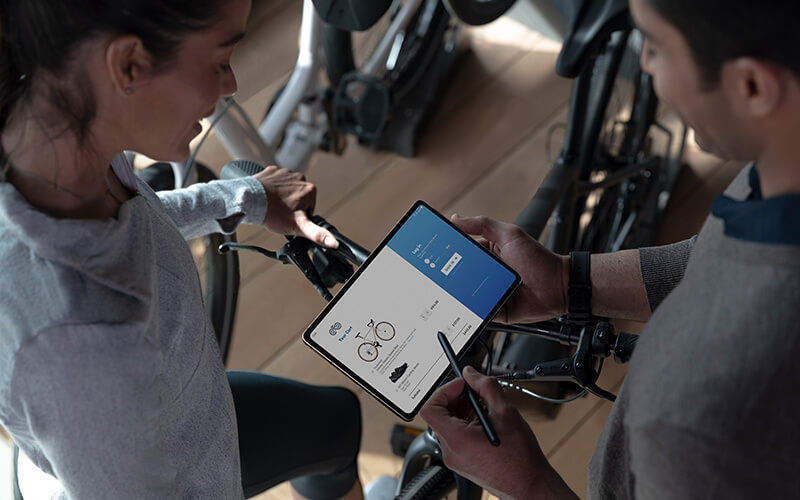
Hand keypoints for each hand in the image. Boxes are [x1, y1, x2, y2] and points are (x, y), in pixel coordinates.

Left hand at [254, 166, 337, 247]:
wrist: (249, 200)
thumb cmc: (273, 213)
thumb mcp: (298, 227)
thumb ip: (317, 234)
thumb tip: (334, 243)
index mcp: (310, 189)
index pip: (310, 208)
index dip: (300, 217)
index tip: (290, 219)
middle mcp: (300, 177)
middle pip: (299, 198)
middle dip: (292, 206)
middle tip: (280, 214)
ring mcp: (285, 173)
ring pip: (287, 190)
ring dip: (282, 198)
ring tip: (272, 206)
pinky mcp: (271, 171)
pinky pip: (275, 182)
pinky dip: (272, 190)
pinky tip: (267, 197)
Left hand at [421, 367, 574, 499]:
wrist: (529, 484)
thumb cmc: (520, 457)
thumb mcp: (505, 412)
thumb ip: (486, 387)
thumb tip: (471, 374)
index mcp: (457, 439)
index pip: (430, 408)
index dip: (443, 391)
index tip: (460, 385)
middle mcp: (451, 452)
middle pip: (439, 415)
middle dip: (455, 397)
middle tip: (474, 391)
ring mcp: (455, 459)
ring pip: (448, 425)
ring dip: (462, 409)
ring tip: (484, 405)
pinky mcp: (462, 462)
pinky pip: (455, 436)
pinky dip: (466, 422)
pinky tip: (484, 419)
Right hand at [451, 214, 566, 323]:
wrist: (559, 287)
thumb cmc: (538, 259)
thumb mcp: (509, 235)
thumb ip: (483, 224)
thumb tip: (456, 218)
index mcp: (488, 253)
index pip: (462, 251)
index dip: (449, 251)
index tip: (436, 250)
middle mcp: (487, 273)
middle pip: (461, 274)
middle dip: (451, 274)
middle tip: (441, 272)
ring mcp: (490, 292)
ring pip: (467, 294)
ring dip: (461, 292)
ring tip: (454, 289)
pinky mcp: (495, 310)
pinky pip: (479, 311)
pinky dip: (472, 310)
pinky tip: (468, 305)